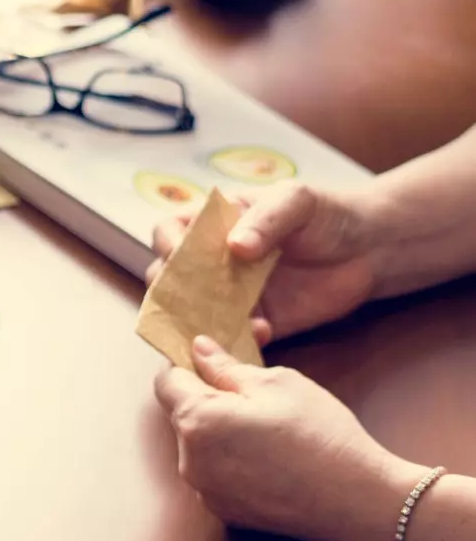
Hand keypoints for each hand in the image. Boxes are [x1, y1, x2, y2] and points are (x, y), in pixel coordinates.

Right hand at [148, 183, 380, 344]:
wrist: (372, 248)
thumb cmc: (328, 213)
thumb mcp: (297, 200)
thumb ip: (266, 219)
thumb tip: (235, 246)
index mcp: (215, 223)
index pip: (170, 232)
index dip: (166, 245)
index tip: (177, 256)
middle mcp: (214, 261)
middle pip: (170, 279)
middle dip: (174, 294)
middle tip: (193, 301)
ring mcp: (232, 295)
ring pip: (194, 314)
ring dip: (200, 323)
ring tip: (223, 324)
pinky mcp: (255, 322)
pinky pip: (232, 337)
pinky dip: (237, 340)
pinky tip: (262, 331)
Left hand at [153, 336, 417, 540]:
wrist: (359, 500)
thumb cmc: (321, 433)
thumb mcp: (277, 383)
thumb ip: (226, 367)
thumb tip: (197, 350)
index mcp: (197, 421)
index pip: (167, 382)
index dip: (186, 365)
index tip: (212, 360)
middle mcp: (189, 460)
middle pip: (183, 415)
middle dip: (209, 397)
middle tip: (253, 390)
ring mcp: (204, 491)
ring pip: (200, 446)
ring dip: (220, 430)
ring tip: (268, 427)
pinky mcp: (224, 512)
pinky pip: (216, 474)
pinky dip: (232, 461)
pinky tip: (271, 458)